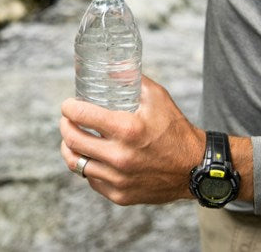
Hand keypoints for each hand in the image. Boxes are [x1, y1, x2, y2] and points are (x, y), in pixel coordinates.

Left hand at [60, 76, 204, 204]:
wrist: (196, 168)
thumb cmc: (176, 130)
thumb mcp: (157, 97)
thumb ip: (132, 79)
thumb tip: (112, 65)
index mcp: (127, 129)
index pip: (80, 116)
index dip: (68, 107)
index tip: (68, 104)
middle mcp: (119, 156)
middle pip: (72, 140)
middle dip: (65, 126)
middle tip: (68, 120)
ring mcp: (118, 179)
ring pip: (76, 163)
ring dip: (70, 148)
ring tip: (73, 139)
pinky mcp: (120, 195)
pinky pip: (91, 179)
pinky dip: (88, 166)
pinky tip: (92, 156)